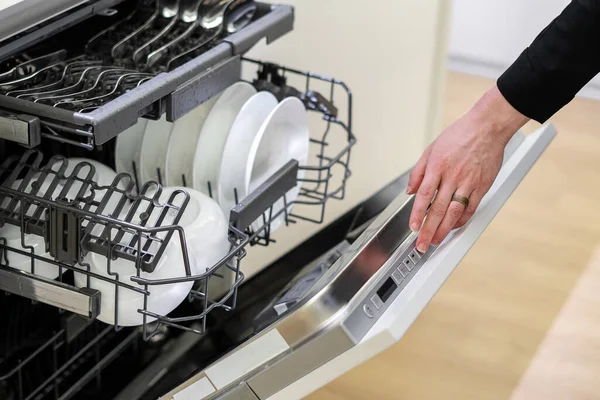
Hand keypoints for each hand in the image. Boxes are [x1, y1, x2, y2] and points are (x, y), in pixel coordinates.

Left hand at [407, 86, 528, 252]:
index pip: (424, 195)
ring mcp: (469, 182)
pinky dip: (461, 220)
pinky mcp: (482, 186)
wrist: (487, 127)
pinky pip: (470, 208)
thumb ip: (418, 171)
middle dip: (429, 229)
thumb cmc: (460, 135)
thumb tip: (410, 190)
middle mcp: (453, 176)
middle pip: (439, 208)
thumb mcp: (431, 149)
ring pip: (455, 212)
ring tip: (436, 241)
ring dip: (444, 230)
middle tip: (422, 243)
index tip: (413, 227)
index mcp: (438, 166)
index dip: (418, 214)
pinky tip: (453, 227)